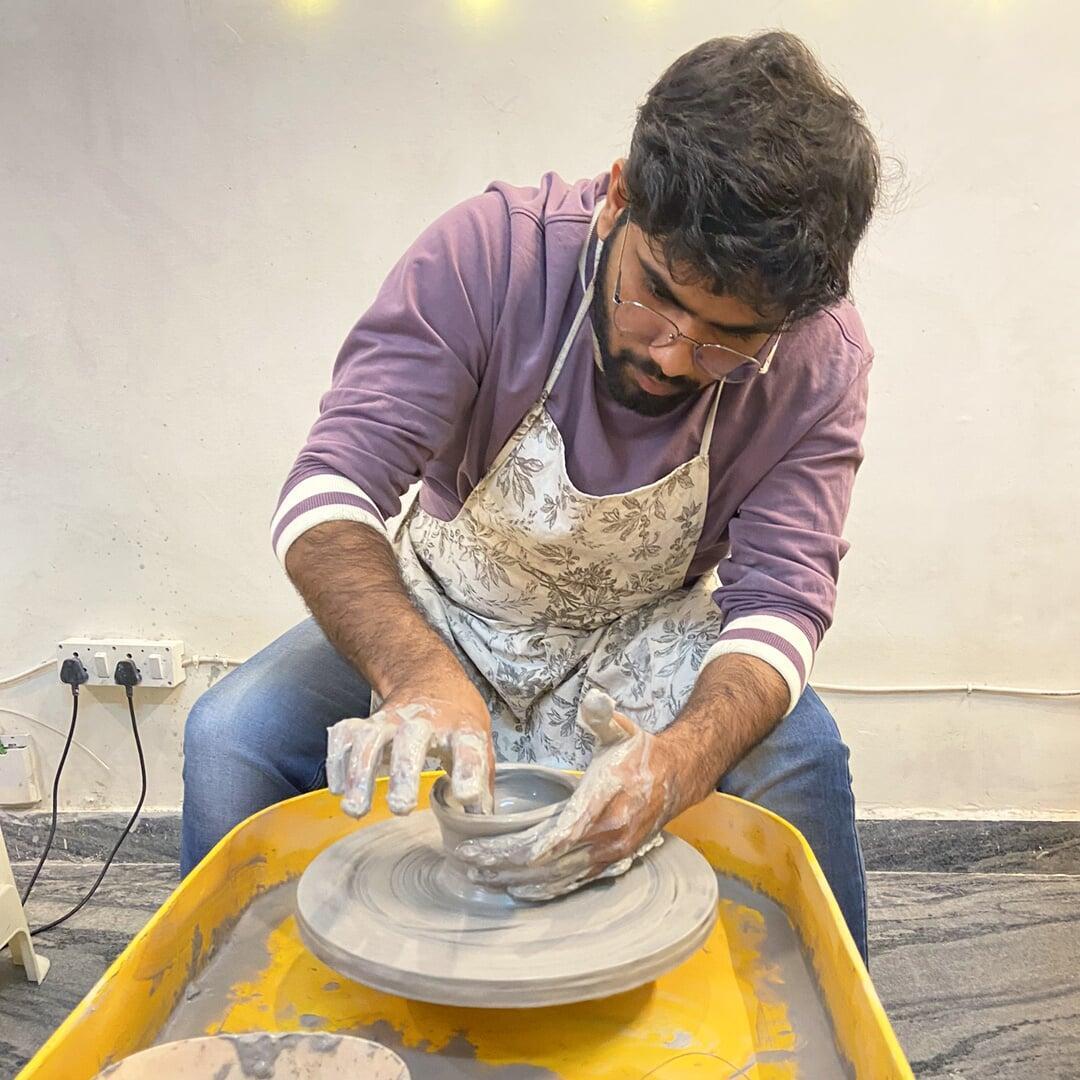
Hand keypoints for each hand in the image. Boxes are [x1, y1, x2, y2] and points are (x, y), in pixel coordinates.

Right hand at [326, 683, 494, 817]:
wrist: (429, 678)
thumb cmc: (456, 720)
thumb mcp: (480, 743)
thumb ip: (482, 783)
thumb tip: (482, 823)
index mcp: (461, 726)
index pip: (468, 747)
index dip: (469, 773)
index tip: (466, 797)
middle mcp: (424, 720)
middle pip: (412, 740)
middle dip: (404, 773)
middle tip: (400, 807)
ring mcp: (392, 718)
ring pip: (371, 738)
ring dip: (360, 772)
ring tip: (356, 809)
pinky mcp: (367, 720)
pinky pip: (345, 736)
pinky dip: (337, 762)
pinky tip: (339, 789)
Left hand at [455, 689, 684, 899]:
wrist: (677, 778)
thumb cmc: (640, 753)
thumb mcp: (622, 728)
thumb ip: (603, 715)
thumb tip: (593, 699)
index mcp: (603, 802)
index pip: (558, 835)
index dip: (520, 848)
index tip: (484, 847)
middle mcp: (607, 835)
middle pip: (546, 862)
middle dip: (502, 864)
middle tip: (465, 861)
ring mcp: (609, 854)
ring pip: (555, 878)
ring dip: (515, 881)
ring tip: (479, 877)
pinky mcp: (610, 863)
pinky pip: (571, 883)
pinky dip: (541, 889)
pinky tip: (516, 890)